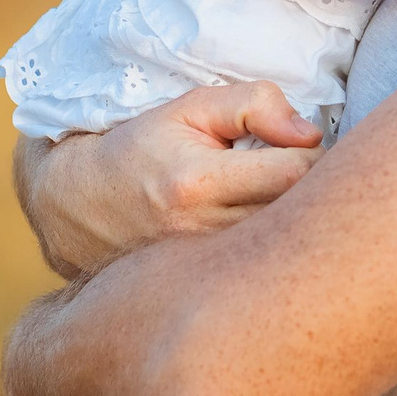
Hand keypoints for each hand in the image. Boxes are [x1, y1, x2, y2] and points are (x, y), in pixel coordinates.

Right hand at [14, 82, 323, 280]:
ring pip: (286, 251)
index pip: (297, 172)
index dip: (317, 156)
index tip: (306, 147)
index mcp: (200, 182)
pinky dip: (278, 253)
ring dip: (300, 227)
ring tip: (286, 203)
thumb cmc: (142, 147)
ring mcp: (205, 269)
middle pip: (299, 218)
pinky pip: (264, 273)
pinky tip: (271, 237)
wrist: (79, 206)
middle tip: (307, 176)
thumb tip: (311, 133)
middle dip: (317, 194)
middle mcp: (204, 232)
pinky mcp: (207, 289)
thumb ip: (253, 106)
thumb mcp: (189, 108)